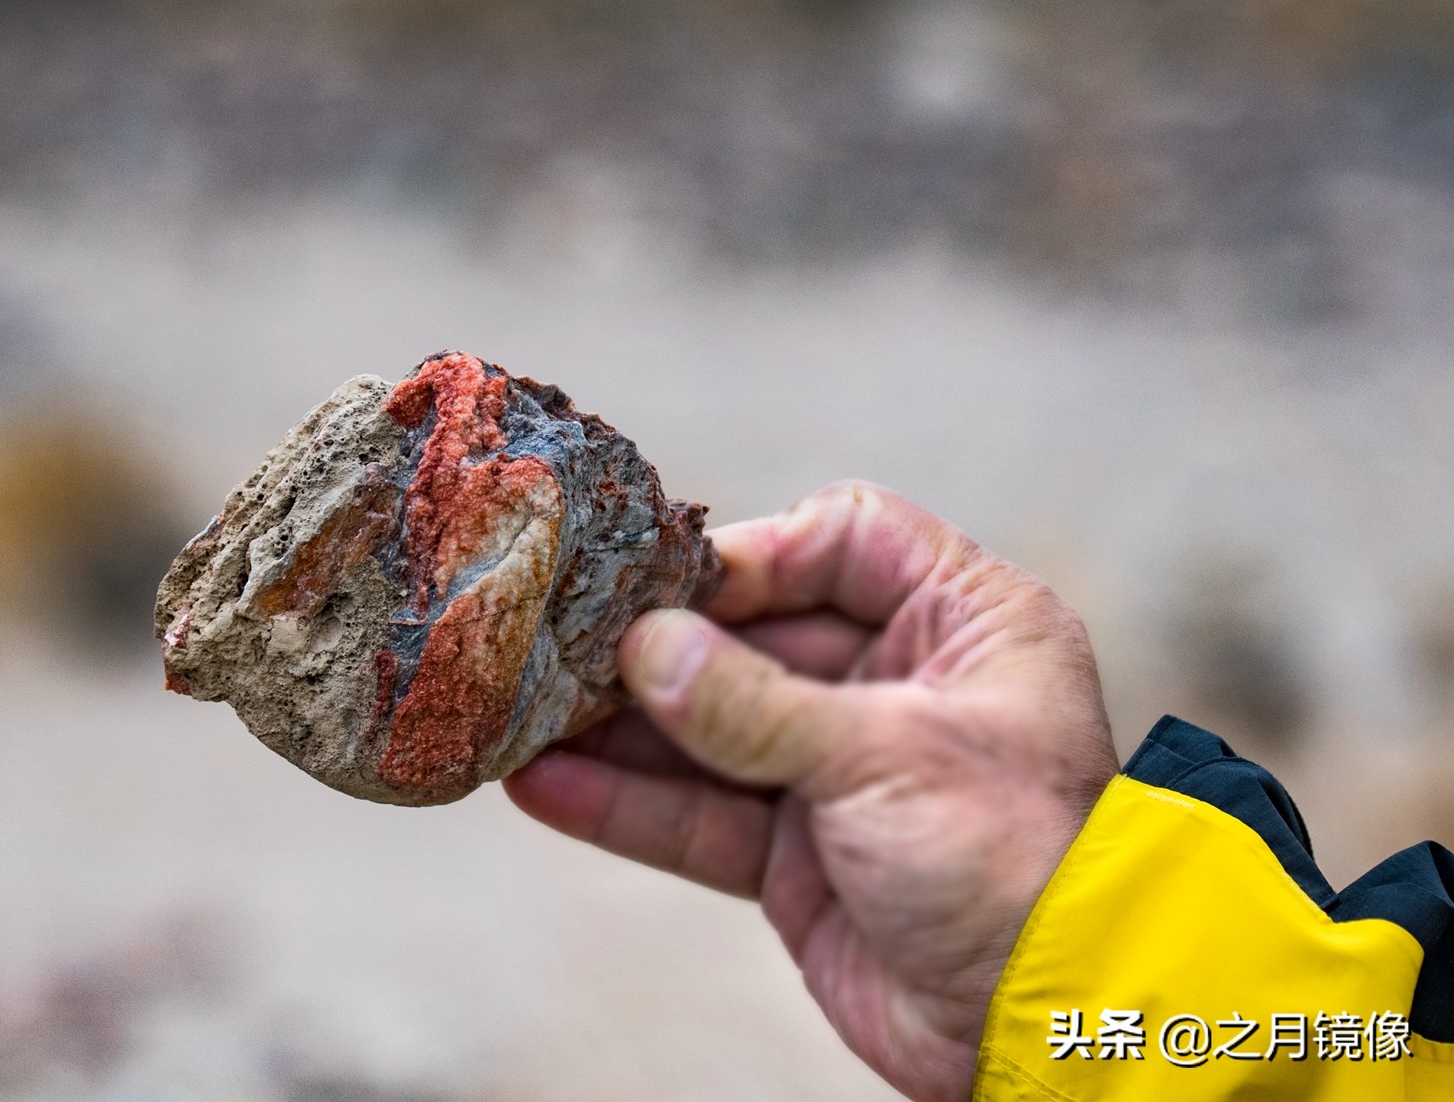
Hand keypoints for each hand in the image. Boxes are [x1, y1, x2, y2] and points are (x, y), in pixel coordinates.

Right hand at [505, 482, 1118, 1101]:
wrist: (1045, 1032)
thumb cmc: (1014, 867)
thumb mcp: (888, 759)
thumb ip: (754, 704)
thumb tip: (644, 648)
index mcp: (966, 624)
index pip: (845, 541)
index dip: (755, 557)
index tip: (672, 591)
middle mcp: (901, 684)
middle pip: (757, 634)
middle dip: (660, 647)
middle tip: (564, 646)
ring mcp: (842, 772)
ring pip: (712, 728)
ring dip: (622, 726)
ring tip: (528, 713)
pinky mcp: (795, 854)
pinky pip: (697, 813)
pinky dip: (625, 802)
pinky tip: (545, 785)